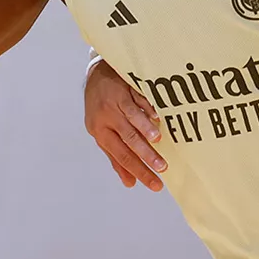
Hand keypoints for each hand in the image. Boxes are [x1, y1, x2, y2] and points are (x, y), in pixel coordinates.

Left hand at [84, 59, 166, 190]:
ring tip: (158, 139)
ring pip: (131, 118)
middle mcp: (106, 118)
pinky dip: (147, 107)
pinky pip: (137, 98)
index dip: (139, 171)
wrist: (96, 74)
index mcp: (101, 132)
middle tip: (162, 168)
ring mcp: (116, 101)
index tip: (155, 184)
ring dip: (145, 128)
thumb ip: (116, 157)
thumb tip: (130, 183)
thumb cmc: (102, 108)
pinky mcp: (124, 86)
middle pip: (128, 139)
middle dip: (146, 154)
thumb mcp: (103, 132)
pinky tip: (157, 115)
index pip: (121, 157)